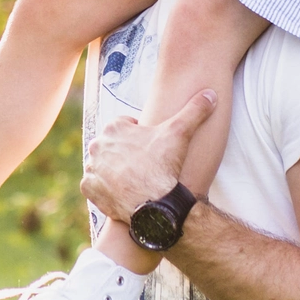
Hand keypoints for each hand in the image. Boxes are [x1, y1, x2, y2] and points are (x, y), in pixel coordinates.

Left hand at [79, 90, 215, 222]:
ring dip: (115, 169)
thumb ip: (194, 111)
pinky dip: (105, 188)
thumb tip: (210, 94)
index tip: (152, 146)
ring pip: (104, 164)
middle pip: (114, 145)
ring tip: (134, 178)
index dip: (141, 135)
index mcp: (114, 128)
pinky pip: (95, 184)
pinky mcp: (88, 187)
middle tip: (144, 164)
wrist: (154, 205)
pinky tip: (121, 190)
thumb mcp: (181, 134)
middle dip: (126, 152)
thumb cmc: (164, 166)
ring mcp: (91, 167)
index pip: (126, 126)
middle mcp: (97, 145)